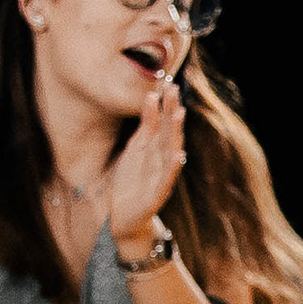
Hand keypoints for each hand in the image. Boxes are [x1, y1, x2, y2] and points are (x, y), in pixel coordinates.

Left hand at [99, 83, 187, 252]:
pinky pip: (166, 180)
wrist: (124, 219)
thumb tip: (151, 98)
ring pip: (170, 152)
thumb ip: (144, 127)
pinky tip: (177, 156)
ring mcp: (161, 178)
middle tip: (173, 90)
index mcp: (155, 150)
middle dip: (171, 112)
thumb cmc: (132, 183)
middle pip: (168, 133)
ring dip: (175, 134)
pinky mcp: (157, 196)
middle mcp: (161, 161)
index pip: (162, 124)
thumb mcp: (135, 150)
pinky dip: (172, 168)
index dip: (164, 105)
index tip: (166, 84)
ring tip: (178, 115)